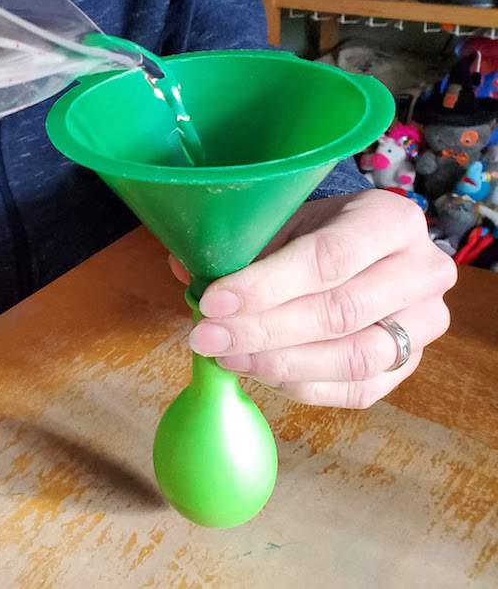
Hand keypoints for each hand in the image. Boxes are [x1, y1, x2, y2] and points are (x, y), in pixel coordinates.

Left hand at [172, 189, 456, 408]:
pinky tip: (258, 371)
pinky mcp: (411, 365)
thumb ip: (242, 247)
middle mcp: (423, 270)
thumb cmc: (318, 232)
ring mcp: (424, 323)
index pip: (328, 258)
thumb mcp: (285, 223)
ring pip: (354, 358)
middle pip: (339, 312)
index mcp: (391, 219)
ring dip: (279, 364)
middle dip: (263, 330)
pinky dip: (300, 386)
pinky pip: (355, 390)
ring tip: (226, 357)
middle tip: (206, 337)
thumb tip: (185, 271)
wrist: (367, 253)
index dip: (265, 285)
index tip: (211, 303)